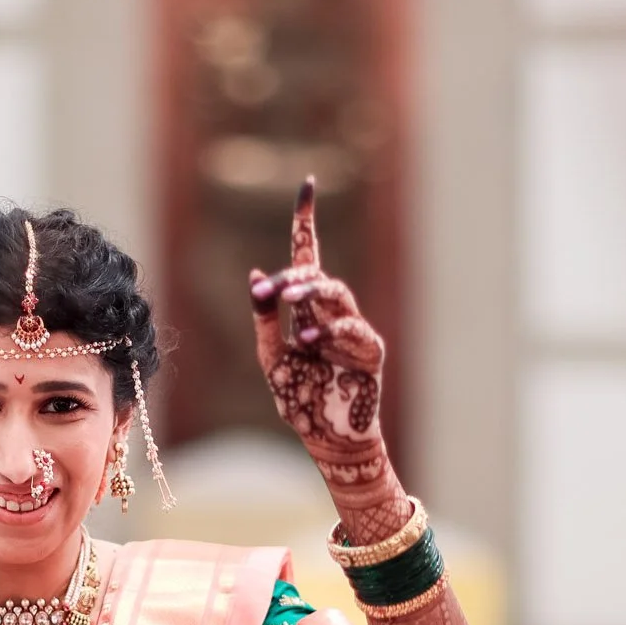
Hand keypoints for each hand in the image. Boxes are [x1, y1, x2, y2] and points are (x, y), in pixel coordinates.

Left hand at [250, 177, 386, 484]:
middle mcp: (332, 313)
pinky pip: (352, 329)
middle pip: (318, 277)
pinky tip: (309, 341)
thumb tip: (255, 276)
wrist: (326, 438)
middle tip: (271, 289)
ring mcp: (354, 330)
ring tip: (289, 301)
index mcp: (307, 310)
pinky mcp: (370, 351)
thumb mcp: (271, 358)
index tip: (307, 186)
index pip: (308, 257)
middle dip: (295, 278)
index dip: (307, 222)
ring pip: (336, 295)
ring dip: (311, 295)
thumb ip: (264, 319)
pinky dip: (329, 332)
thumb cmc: (300, 399)